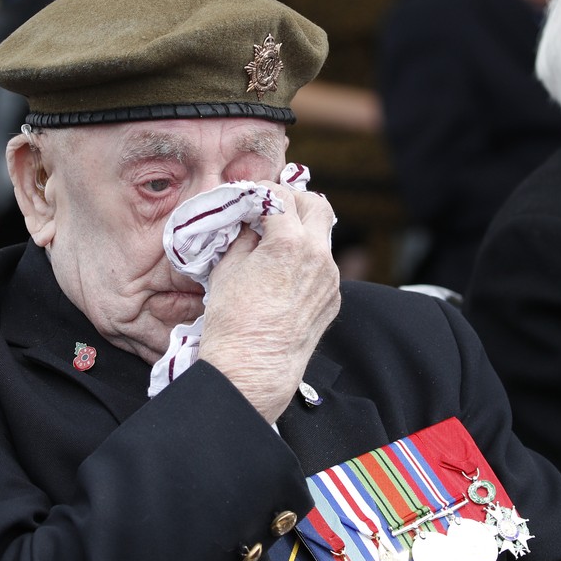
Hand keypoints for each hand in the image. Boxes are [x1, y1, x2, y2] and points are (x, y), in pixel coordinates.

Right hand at [198, 184, 340, 422]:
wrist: (251, 368)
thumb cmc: (231, 320)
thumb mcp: (227, 267)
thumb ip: (245, 237)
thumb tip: (253, 224)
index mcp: (289, 242)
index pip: (282, 196)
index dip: (263, 192)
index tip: (252, 196)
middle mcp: (318, 256)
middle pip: (318, 206)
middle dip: (295, 201)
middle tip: (273, 209)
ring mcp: (331, 279)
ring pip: (323, 238)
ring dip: (303, 232)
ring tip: (276, 244)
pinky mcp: (333, 299)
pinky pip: (324, 268)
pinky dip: (307, 261)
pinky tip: (284, 276)